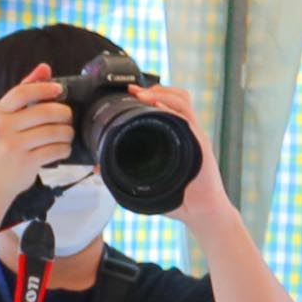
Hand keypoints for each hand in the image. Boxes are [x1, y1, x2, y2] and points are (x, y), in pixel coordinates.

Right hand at [0, 66, 76, 214]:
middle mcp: (3, 128)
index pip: (23, 92)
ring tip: (66, 134)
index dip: (45, 88)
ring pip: (54, 132)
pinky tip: (62, 149)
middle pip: (45, 112)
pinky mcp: (25, 162)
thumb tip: (44, 67)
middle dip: (64, 114)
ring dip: (67, 133)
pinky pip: (55, 150)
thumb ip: (25, 92)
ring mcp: (14, 146)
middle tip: (67, 118)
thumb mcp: (6, 118)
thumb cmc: (2, 146)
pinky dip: (64, 149)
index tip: (59, 90)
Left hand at [124, 81, 232, 226]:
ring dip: (162, 93)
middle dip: (156, 88)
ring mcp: (196, 136)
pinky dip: (172, 108)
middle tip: (134, 91)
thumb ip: (124, 174)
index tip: (130, 93)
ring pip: (183, 102)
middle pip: (178, 97)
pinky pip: (187, 119)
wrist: (203, 213)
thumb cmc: (178, 199)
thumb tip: (98, 167)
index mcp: (178, 137)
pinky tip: (159, 105)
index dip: (151, 94)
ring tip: (143, 94)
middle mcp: (189, 132)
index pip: (168, 105)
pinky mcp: (200, 144)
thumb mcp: (147, 183)